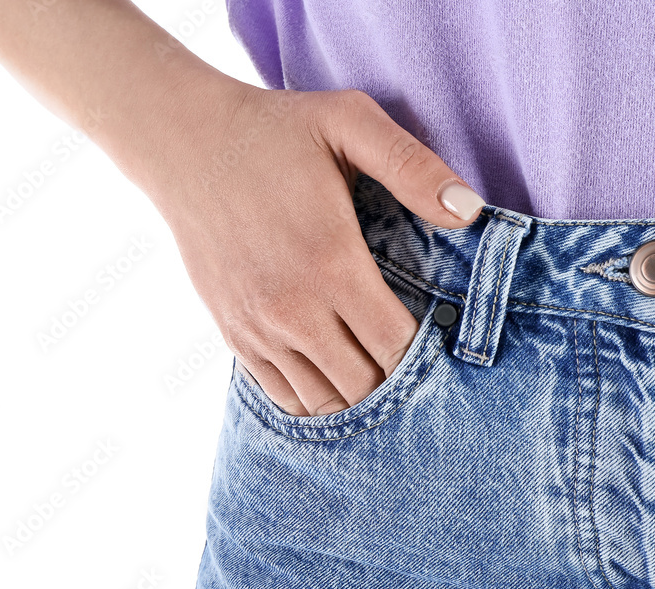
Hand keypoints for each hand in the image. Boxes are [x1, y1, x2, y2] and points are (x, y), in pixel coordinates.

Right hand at [140, 78, 484, 415]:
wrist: (184, 142)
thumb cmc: (274, 130)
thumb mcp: (350, 121)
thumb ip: (414, 167)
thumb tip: (471, 211)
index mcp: (332, 263)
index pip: (397, 346)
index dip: (426, 350)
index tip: (435, 331)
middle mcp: (293, 308)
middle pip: (364, 385)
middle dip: (395, 378)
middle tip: (409, 353)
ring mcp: (258, 327)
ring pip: (323, 401)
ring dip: (356, 392)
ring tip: (374, 365)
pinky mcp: (232, 333)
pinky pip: (281, 396)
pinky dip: (313, 397)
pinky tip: (331, 372)